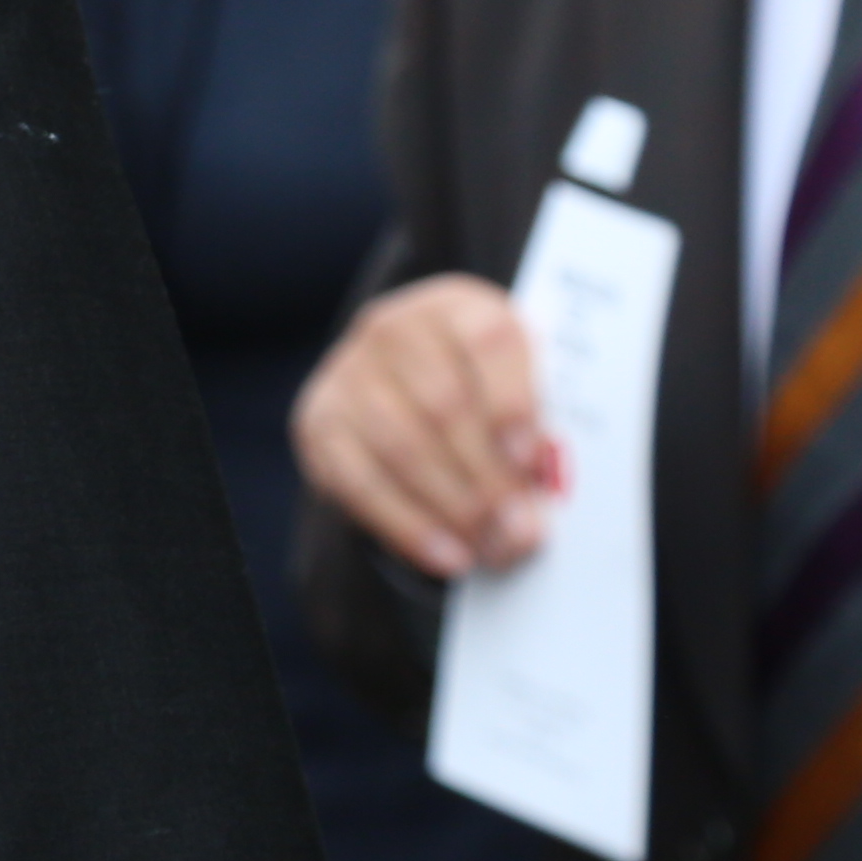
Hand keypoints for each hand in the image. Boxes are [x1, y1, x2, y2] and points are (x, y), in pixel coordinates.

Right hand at [291, 277, 555, 577]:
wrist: (414, 388)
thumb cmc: (489, 395)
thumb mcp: (526, 387)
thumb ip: (540, 428)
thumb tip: (542, 495)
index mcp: (459, 306)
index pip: (486, 341)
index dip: (513, 401)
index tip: (534, 461)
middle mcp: (394, 329)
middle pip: (442, 404)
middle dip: (488, 477)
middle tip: (524, 531)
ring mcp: (348, 373)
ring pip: (400, 445)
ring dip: (452, 506)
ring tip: (494, 548)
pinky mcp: (319, 422)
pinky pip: (358, 481)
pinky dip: (407, 524)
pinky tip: (447, 554)